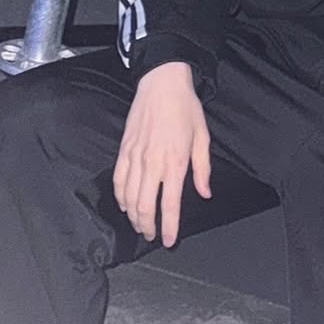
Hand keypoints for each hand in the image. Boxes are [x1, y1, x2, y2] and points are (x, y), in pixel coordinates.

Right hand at [113, 61, 211, 247]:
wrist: (162, 83)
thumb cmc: (185, 107)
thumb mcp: (203, 136)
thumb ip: (203, 169)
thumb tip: (204, 192)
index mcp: (175, 162)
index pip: (169, 205)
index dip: (168, 227)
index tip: (168, 241)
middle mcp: (153, 163)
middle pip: (145, 206)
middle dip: (148, 226)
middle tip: (153, 234)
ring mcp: (135, 157)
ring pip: (129, 198)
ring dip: (133, 216)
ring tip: (140, 225)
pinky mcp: (124, 150)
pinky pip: (118, 180)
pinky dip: (120, 197)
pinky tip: (125, 205)